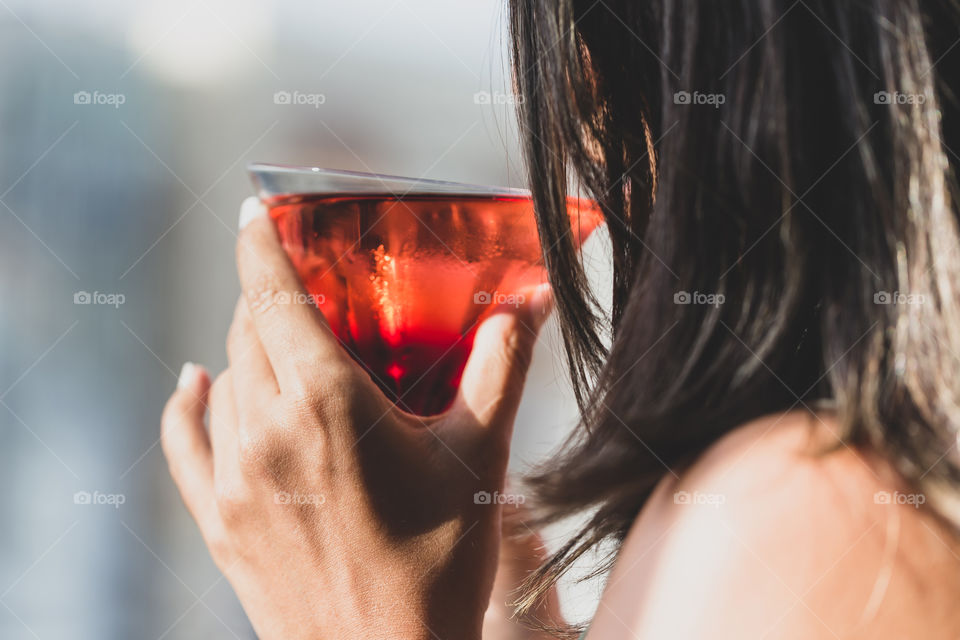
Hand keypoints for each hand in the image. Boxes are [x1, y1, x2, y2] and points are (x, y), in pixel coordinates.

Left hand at [161, 198, 550, 638]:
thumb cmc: (442, 563)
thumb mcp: (480, 457)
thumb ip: (500, 367)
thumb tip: (528, 302)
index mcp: (329, 404)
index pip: (274, 295)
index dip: (261, 244)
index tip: (255, 212)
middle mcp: (268, 431)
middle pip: (250, 332)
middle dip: (272, 299)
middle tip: (304, 293)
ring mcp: (236, 480)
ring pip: (225, 380)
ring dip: (249, 351)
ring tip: (284, 346)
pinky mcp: (222, 521)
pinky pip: (185, 443)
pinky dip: (186, 405)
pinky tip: (193, 383)